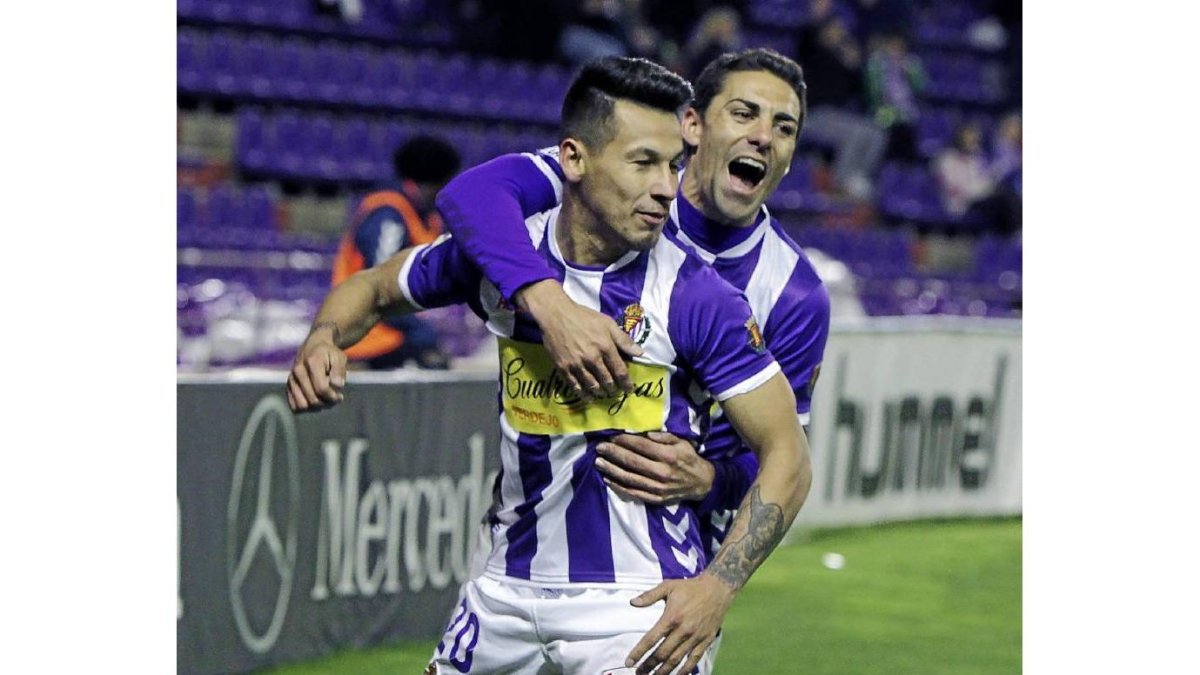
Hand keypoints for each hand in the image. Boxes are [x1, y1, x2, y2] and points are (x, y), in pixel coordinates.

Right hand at [286, 325, 347, 412]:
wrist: (313, 346)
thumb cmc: (329, 353)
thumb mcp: (339, 357)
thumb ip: (339, 371)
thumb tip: (337, 385)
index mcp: (312, 362)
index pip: (321, 388)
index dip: (332, 396)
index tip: (340, 396)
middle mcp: (298, 371)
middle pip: (312, 399)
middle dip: (326, 402)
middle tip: (334, 397)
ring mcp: (291, 379)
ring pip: (302, 405)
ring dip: (316, 407)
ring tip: (324, 399)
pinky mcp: (288, 385)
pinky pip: (294, 405)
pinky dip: (306, 406)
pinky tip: (315, 399)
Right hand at [516, 280, 643, 399]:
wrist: (556, 314)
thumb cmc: (584, 317)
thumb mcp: (608, 323)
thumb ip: (624, 340)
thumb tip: (640, 353)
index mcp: (605, 347)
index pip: (620, 371)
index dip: (626, 383)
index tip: (629, 389)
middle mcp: (592, 358)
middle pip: (607, 381)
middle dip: (613, 389)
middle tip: (616, 392)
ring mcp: (577, 364)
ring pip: (592, 385)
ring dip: (600, 393)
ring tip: (604, 394)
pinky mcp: (563, 367)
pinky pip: (574, 385)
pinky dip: (583, 394)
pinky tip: (588, 397)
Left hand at [597, 432, 714, 504]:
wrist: (702, 483)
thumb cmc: (689, 458)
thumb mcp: (682, 442)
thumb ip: (664, 436)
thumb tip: (645, 433)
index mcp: (668, 456)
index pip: (641, 446)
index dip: (624, 440)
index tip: (611, 436)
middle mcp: (661, 472)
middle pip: (632, 462)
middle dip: (613, 453)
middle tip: (599, 447)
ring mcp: (658, 488)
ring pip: (629, 478)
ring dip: (611, 470)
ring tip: (598, 462)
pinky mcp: (656, 499)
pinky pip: (634, 493)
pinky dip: (619, 487)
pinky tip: (608, 480)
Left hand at [626, 573, 734, 674]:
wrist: (717, 589)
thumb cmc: (690, 588)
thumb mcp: (668, 586)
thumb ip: (649, 596)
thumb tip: (632, 602)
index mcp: (671, 617)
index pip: (651, 639)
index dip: (638, 652)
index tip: (629, 662)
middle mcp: (682, 630)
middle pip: (662, 654)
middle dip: (648, 666)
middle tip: (639, 673)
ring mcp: (695, 637)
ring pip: (676, 660)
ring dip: (663, 671)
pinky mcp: (705, 641)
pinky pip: (693, 660)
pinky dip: (684, 670)